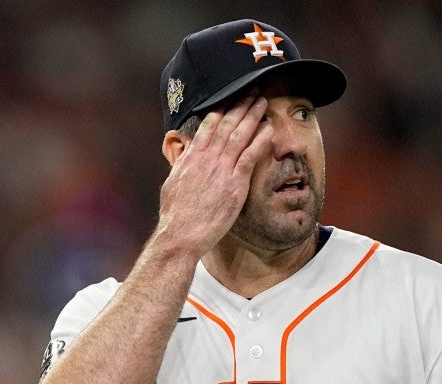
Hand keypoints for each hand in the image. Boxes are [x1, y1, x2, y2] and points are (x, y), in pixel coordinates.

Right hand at [157, 95, 271, 257]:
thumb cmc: (176, 214)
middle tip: (252, 91)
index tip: (231, 97)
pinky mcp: (234, 184)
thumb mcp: (172, 183)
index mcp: (191, 156)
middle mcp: (206, 158)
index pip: (208, 125)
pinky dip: (259, 141)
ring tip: (263, 102)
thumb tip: (182, 150)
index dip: (222, 109)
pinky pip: (249, 157)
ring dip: (252, 116)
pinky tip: (268, 129)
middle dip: (240, 105)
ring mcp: (221, 169)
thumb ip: (181, 163)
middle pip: (226, 124)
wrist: (181, 233)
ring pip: (239, 135)